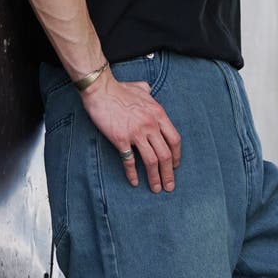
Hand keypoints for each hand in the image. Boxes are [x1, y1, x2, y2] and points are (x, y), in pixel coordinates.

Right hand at [80, 69, 180, 192]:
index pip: (175, 140)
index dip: (177, 156)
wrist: (100, 89)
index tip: (175, 167)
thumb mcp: (141, 88)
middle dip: (169, 174)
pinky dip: (132, 174)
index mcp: (158, 114)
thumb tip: (148, 89)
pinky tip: (134, 182)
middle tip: (169, 186)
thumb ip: (148, 92)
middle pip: (166, 155)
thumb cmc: (120, 89)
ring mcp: (136, 133)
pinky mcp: (121, 139)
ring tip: (156, 189)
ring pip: (152, 161)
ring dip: (155, 178)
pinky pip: (130, 161)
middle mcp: (150, 125)